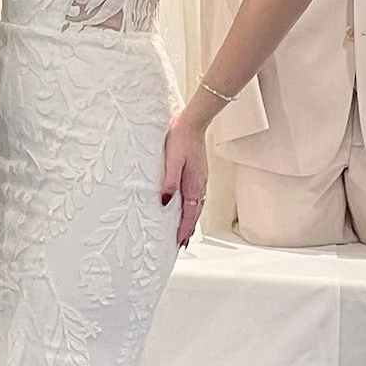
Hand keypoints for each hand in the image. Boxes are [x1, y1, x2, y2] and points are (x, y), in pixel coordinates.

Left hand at [161, 110, 208, 248]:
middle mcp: (200, 185)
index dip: (183, 230)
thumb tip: (165, 202)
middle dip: (188, 229)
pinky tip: (186, 207)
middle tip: (181, 243)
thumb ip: (169, 181)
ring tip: (184, 230)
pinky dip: (191, 208)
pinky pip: (195, 197)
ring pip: (196, 206)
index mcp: (194, 185)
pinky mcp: (197, 173)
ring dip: (190, 220)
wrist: (193, 122)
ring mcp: (200, 179)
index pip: (189, 215)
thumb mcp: (172, 160)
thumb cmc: (181, 138)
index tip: (179, 242)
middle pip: (195, 214)